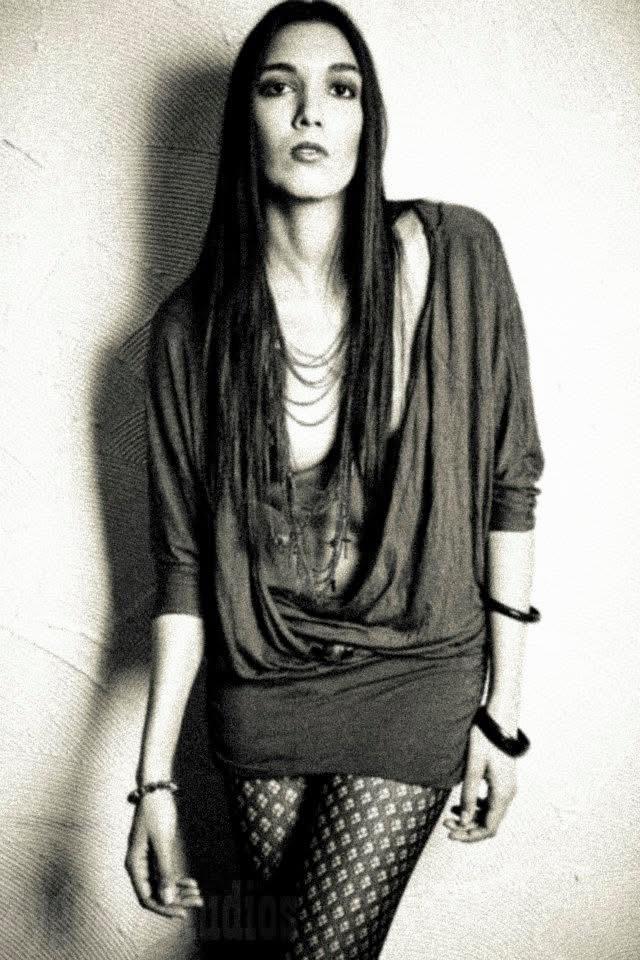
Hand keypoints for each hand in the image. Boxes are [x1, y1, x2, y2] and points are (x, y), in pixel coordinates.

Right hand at [124, 791, 203, 917]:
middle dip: (177, 900)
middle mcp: (138, 866)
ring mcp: (147, 861)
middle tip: (198, 902)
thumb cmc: (156, 812)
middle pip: (156, 893)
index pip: (146, 897)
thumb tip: (168, 899)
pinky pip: (166, 874)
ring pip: (162, 885)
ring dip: (179, 892)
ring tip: (199, 895)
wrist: (156, 790)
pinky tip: (192, 883)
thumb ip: (165, 870)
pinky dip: (178, 880)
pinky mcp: (156, 854)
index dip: (163, 908)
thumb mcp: (162, 841)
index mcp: (134, 865)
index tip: (182, 913)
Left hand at [443, 722, 516, 841]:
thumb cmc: (486, 738)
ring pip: (490, 814)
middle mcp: (508, 794)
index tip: (450, 834)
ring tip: (450, 814)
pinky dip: (477, 808)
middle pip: (489, 823)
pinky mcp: (502, 781)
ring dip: (471, 818)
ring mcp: (507, 788)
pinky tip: (461, 803)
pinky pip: (491, 802)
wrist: (500, 718)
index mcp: (502, 793)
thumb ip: (469, 794)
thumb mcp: (473, 766)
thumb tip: (464, 820)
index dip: (469, 835)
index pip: (488, 828)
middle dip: (467, 827)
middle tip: (445, 823)